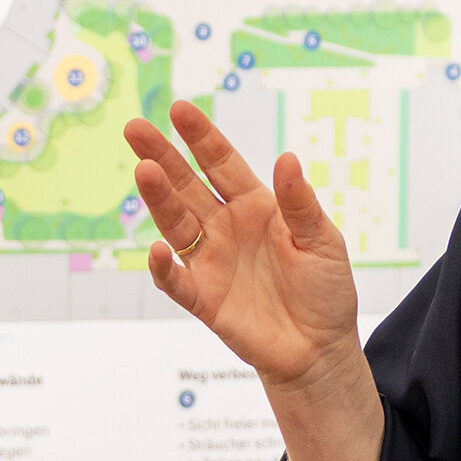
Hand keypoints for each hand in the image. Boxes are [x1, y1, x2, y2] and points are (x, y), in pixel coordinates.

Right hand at [125, 99, 382, 460]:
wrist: (319, 351)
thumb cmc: (326, 293)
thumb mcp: (324, 243)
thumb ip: (300, 204)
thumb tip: (286, 159)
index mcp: (256, 207)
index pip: (221, 164)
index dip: (200, 138)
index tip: (177, 110)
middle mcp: (226, 228)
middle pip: (186, 186)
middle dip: (161, 157)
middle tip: (135, 129)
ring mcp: (211, 261)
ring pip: (175, 223)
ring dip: (158, 200)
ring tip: (143, 171)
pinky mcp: (203, 298)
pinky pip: (175, 279)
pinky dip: (162, 266)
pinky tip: (155, 250)